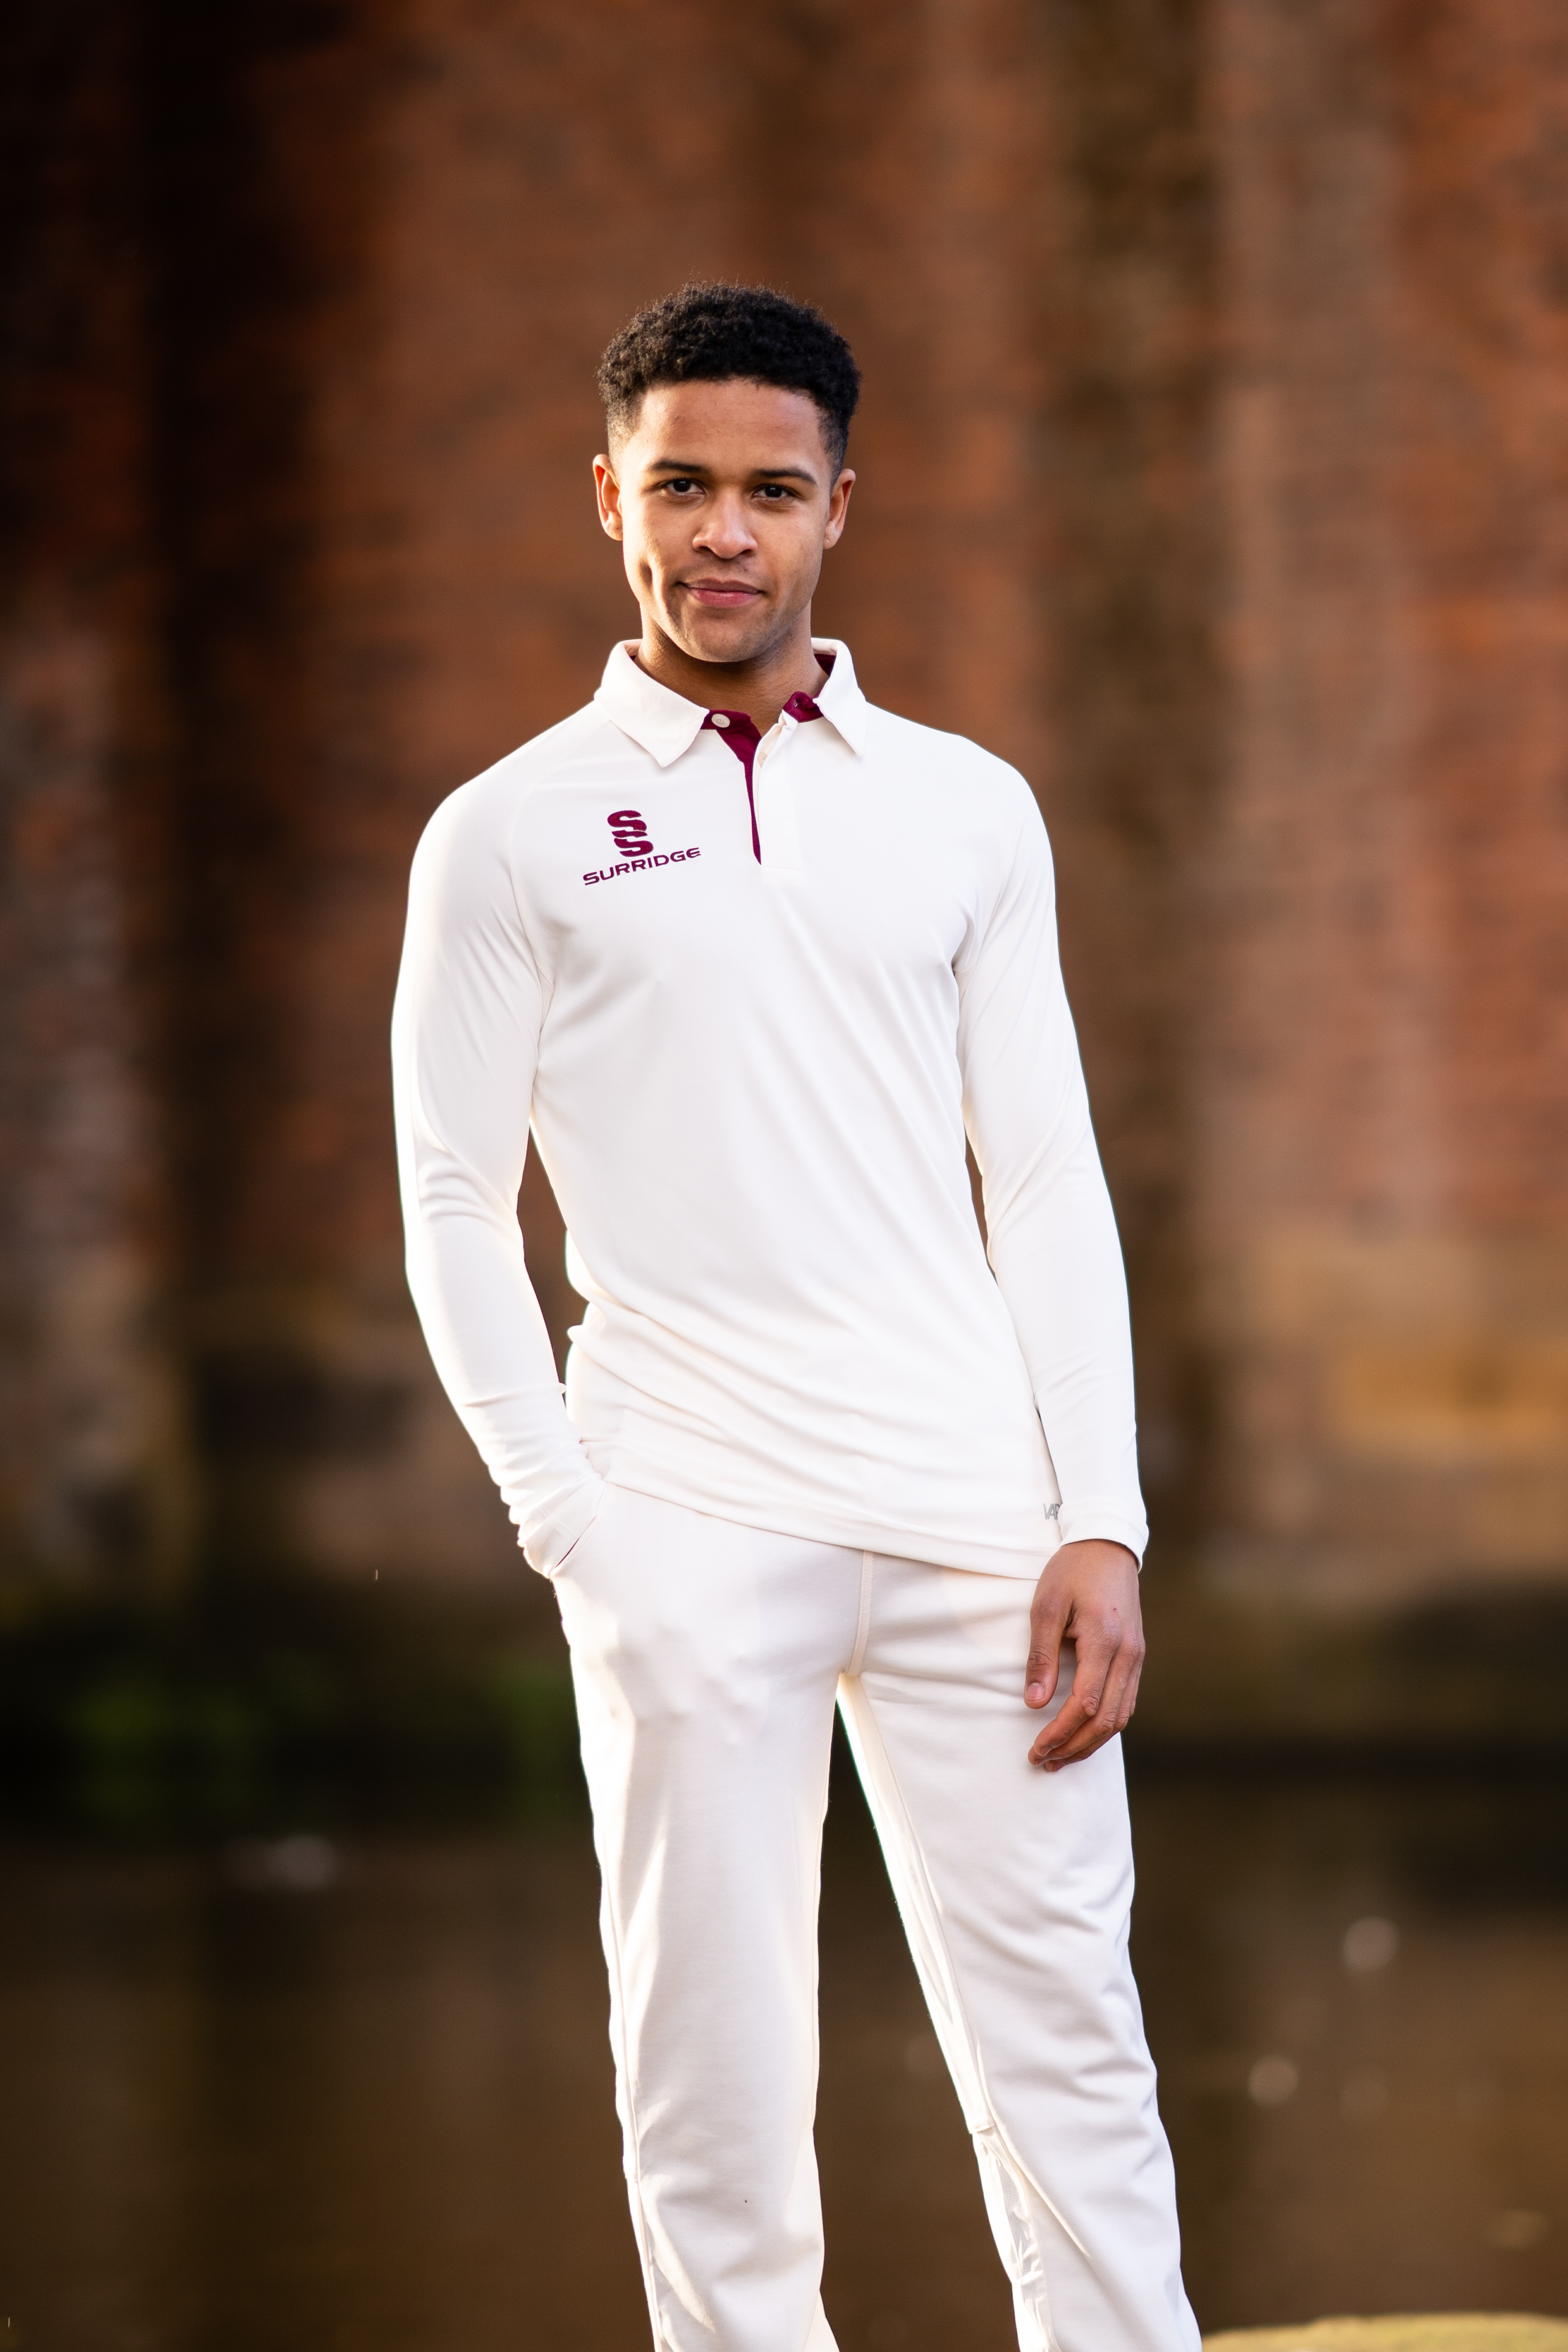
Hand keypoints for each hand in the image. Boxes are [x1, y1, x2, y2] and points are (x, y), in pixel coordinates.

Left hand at [1024, 1538, 1143, 1768]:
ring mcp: (1137, 1657)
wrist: (1107, 1546)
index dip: (1060, 1732)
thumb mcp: (1046, 1606)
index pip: (1086, 1703)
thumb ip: (1041, 1655)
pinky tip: (1083, 1735)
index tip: (1036, 1748)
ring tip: (1060, 1757)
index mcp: (1105, 1640)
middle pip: (1107, 1720)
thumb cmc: (1072, 1571)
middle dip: (1074, 1746)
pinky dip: (1105, 1726)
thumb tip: (1034, 1702)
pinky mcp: (1137, 1657)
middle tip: (1043, 1760)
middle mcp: (1128, 1654)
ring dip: (1091, 1743)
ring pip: (1121, 1717)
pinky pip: (1126, 1703)